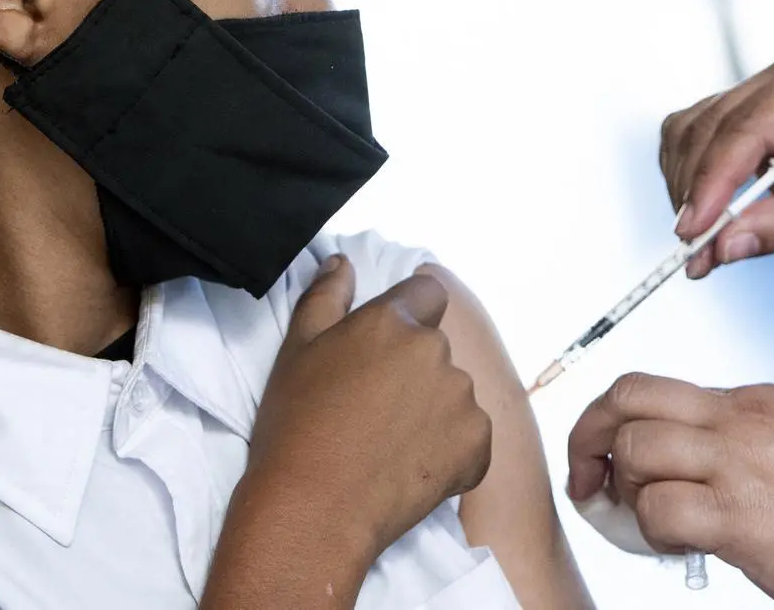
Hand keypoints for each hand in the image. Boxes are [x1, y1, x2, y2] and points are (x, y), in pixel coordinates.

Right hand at [246, 255, 492, 557]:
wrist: (314, 510)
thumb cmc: (296, 426)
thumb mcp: (297, 350)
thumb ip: (326, 296)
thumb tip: (343, 262)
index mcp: (394, 322)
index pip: (428, 291)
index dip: (410, 313)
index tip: (385, 347)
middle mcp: (436, 352)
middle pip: (436, 348)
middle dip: (413, 369)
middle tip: (373, 407)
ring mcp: (461, 399)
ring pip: (454, 392)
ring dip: (432, 409)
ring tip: (389, 443)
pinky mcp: (477, 445)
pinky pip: (471, 437)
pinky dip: (451, 450)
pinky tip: (412, 467)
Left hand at [567, 373, 773, 609]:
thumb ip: (755, 449)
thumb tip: (705, 478)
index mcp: (757, 401)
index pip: (659, 391)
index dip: (624, 427)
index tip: (618, 466)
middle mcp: (742, 418)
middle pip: (627, 395)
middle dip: (590, 434)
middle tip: (588, 480)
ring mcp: (741, 462)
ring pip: (633, 446)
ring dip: (621, 489)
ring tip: (640, 524)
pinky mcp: (742, 517)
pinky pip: (657, 511)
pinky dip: (649, 532)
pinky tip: (677, 550)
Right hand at [661, 50, 773, 276]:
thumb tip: (723, 246)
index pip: (746, 127)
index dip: (711, 182)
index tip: (692, 234)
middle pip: (708, 127)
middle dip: (694, 193)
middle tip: (694, 256)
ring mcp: (769, 93)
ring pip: (692, 131)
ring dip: (686, 188)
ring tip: (702, 247)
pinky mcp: (756, 120)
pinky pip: (700, 141)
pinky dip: (693, 182)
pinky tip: (710, 222)